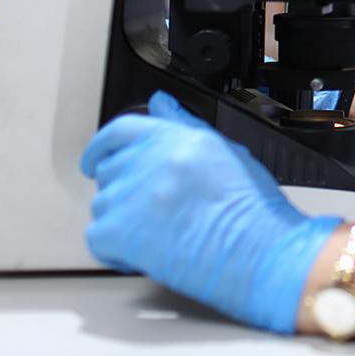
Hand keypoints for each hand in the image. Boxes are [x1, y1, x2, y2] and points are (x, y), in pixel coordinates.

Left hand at [80, 91, 340, 333]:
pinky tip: (144, 250)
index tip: (96, 158)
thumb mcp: (225, 151)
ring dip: (122, 219)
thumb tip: (162, 105)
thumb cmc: (251, 208)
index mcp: (174, 139)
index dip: (103, 145)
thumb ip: (185, 126)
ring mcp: (131, 197)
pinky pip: (97, 237)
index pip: (121, 130)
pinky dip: (115, 248)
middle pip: (111, 170)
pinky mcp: (120, 232)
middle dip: (124, 188)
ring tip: (158, 231)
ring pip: (103, 205)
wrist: (257, 250)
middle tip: (150, 208)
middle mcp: (149, 162)